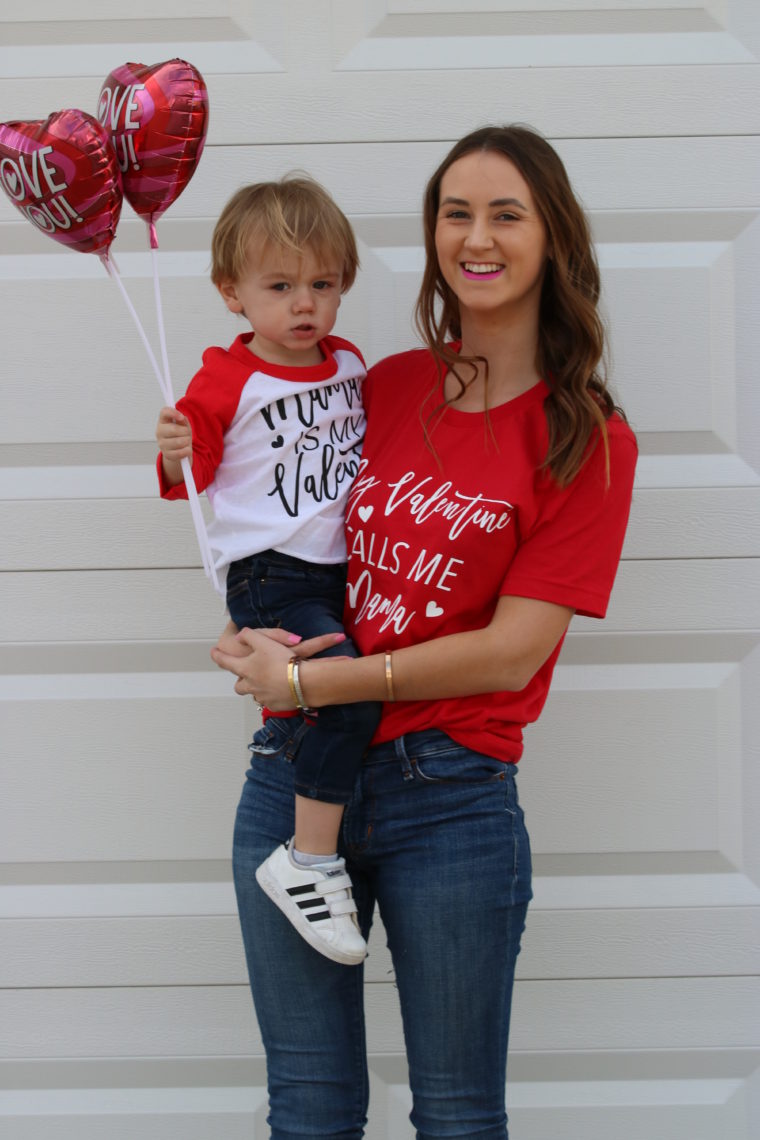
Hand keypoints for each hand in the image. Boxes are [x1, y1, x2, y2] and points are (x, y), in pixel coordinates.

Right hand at [156, 406, 192, 462]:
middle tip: (186, 433)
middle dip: (185, 432)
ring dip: (187, 442)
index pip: (164, 412)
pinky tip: (185, 450)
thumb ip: (183, 420)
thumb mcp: (183, 425)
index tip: (181, 417)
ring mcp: (162, 444)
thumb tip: (181, 418)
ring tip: (185, 442)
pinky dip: (187, 451)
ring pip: (179, 442)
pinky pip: (181, 453)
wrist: (179, 450)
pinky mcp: (167, 454)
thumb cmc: (181, 435)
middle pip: (174, 429)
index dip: (173, 413)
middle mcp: (159, 431)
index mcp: (163, 421)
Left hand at [210, 626, 345, 709]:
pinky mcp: (276, 705)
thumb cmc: (283, 661)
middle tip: (246, 675)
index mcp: (246, 669)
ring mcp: (263, 697)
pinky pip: (270, 701)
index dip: (218, 656)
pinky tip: (281, 689)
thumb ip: (248, 635)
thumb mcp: (264, 640)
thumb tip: (239, 636)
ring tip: (267, 682)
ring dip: (257, 688)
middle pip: (239, 686)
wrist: (303, 682)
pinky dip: (273, 695)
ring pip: (255, 694)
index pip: (225, 662)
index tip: (213, 652)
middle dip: (240, 681)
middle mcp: (251, 686)